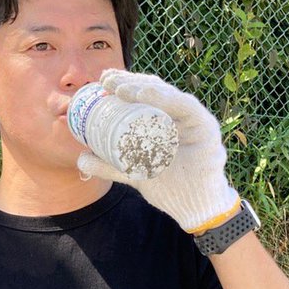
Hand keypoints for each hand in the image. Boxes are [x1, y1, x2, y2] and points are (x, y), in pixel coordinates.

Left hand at [76, 68, 240, 233]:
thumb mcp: (134, 173)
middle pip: (155, 90)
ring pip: (168, 95)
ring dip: (143, 87)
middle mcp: (181, 116)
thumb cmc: (170, 188)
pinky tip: (144, 93)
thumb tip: (82, 158)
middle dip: (129, 81)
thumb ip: (110, 165)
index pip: (145, 96)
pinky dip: (164, 98)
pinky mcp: (206, 128)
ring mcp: (194, 120)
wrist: (194, 209)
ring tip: (120, 88)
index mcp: (166, 121)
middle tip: (106, 80)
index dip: (124, 85)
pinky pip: (185, 106)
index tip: (102, 82)